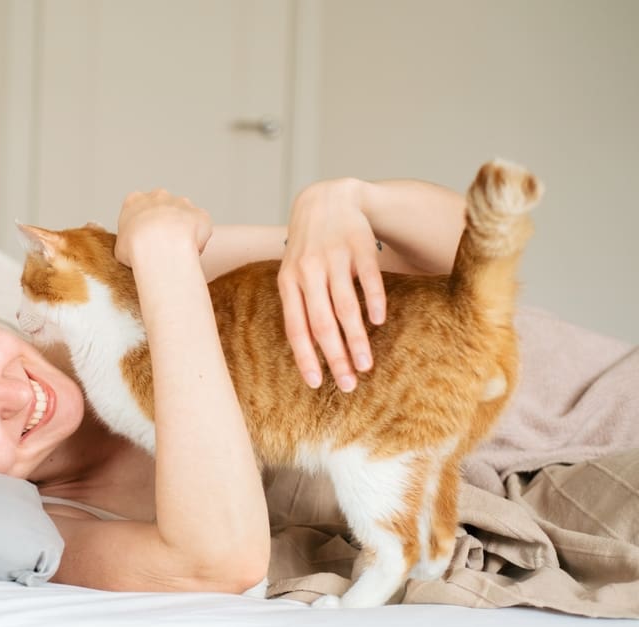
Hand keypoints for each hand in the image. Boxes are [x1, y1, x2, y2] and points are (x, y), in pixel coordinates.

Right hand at [114, 189, 211, 267]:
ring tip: (177, 252)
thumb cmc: (135, 248)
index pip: (138, 209)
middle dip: (164, 224)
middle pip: (163, 208)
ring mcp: (181, 202)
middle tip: (162, 247)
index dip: (142, 227)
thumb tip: (135, 250)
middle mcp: (159, 196)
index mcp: (135, 200)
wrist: (159, 246)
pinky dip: (198, 239)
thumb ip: (128, 243)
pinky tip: (190, 253)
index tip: (143, 242)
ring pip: (184, 217)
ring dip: (183, 231)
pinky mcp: (200, 214)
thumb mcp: (120, 247)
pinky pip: (201, 227)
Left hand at [278, 178, 385, 392]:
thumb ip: (300, 307)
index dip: (305, 358)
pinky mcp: (359, 246)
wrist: (327, 199)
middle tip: (348, 385)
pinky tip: (379, 321)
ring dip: (357, 340)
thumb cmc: (309, 248)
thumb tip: (309, 353)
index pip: (296, 328)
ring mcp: (334, 258)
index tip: (316, 384)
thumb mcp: (294, 274)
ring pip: (345, 307)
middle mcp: (308, 272)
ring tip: (366, 365)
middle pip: (322, 324)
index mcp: (288, 282)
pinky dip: (374, 301)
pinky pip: (368, 279)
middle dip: (336, 358)